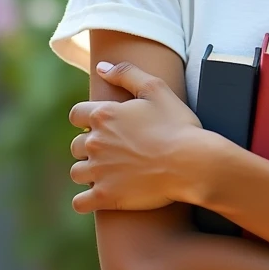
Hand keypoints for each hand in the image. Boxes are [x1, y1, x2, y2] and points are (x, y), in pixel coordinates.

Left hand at [68, 60, 202, 213]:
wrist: (192, 163)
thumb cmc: (177, 124)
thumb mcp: (156, 88)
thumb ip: (126, 73)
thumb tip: (101, 67)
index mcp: (104, 114)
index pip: (76, 115)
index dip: (88, 119)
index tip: (103, 126)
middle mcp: (95, 142)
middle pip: (76, 145)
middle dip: (90, 146)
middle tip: (113, 150)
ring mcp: (98, 171)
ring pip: (77, 172)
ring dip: (89, 172)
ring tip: (110, 172)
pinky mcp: (105, 196)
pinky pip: (80, 202)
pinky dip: (86, 200)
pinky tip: (100, 195)